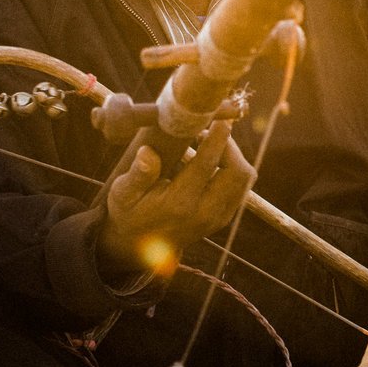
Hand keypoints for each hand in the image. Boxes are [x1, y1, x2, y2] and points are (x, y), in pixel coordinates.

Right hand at [97, 121, 254, 275]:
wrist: (142, 247)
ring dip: (234, 155)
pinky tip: (214, 158)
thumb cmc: (131, 212)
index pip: (206, 166)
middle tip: (212, 130)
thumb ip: (138, 174)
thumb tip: (147, 152)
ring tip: (211, 142)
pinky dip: (234, 167)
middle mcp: (203, 213)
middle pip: (236, 173)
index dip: (217, 139)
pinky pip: (242, 186)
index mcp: (178, 204)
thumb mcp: (123, 194)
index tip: (219, 119)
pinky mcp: (223, 217)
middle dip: (230, 146)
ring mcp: (217, 217)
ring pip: (244, 179)